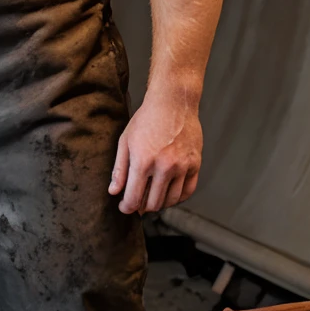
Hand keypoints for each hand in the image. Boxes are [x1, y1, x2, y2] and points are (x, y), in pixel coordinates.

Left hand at [109, 93, 201, 213]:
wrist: (173, 103)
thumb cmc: (146, 120)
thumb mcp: (125, 142)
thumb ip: (119, 170)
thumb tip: (114, 192)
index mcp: (143, 162)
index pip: (134, 198)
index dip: (127, 208)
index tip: (125, 208)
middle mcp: (164, 167)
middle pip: (153, 203)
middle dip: (142, 208)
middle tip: (138, 204)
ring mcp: (182, 166)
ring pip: (171, 200)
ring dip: (159, 204)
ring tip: (152, 198)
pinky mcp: (195, 164)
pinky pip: (188, 191)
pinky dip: (177, 198)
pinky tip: (169, 194)